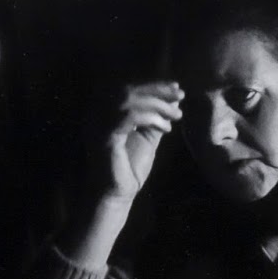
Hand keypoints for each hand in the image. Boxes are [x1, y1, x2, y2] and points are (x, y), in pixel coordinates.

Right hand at [95, 81, 183, 208]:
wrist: (117, 194)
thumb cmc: (130, 167)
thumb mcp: (147, 138)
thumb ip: (156, 119)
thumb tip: (173, 101)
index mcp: (105, 111)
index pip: (129, 88)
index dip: (154, 84)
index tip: (177, 88)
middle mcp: (96, 113)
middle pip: (128, 89)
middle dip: (158, 89)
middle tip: (180, 95)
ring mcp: (97, 123)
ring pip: (128, 100)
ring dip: (158, 104)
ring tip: (177, 116)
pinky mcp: (103, 136)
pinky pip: (128, 117)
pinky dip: (150, 118)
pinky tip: (166, 129)